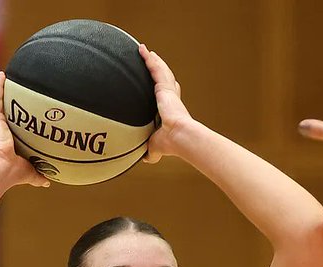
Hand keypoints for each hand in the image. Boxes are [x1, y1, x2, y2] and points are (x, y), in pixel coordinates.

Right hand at [0, 72, 49, 187]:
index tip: (14, 110)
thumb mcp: (29, 172)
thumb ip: (38, 175)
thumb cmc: (14, 174)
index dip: (8, 117)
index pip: (5, 125)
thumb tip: (47, 182)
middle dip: (1, 99)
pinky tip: (2, 75)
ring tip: (3, 77)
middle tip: (5, 87)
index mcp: (3, 141)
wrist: (2, 169)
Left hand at [138, 44, 194, 163]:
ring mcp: (169, 93)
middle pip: (164, 80)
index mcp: (170, 111)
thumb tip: (145, 159)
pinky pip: (156, 70)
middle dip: (158, 70)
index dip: (165, 90)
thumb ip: (151, 150)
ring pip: (160, 72)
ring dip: (152, 61)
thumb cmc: (171, 144)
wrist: (180, 137)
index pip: (168, 97)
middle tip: (152, 61)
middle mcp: (171, 100)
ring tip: (144, 51)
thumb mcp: (156, 146)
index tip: (161, 86)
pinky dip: (149, 60)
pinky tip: (143, 50)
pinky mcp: (166, 88)